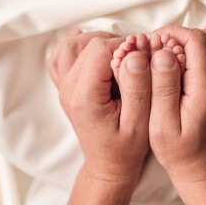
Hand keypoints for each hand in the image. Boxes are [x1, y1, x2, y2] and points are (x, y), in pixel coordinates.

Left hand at [47, 29, 151, 203]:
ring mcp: (64, 88)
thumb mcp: (140, 123)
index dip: (125, 45)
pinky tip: (84, 41)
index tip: (143, 53)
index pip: (100, 49)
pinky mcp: (67, 87)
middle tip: (137, 54)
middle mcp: (69, 90)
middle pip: (88, 45)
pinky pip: (61, 57)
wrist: (108, 163)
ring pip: (72, 46)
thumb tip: (135, 55)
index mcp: (85, 97)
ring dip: (98, 42)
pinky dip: (73, 45)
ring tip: (120, 52)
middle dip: (116, 43)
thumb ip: (138, 88)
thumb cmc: (125, 148)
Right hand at [148, 25, 205, 203]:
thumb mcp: (161, 124)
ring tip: (172, 48)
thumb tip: (163, 52)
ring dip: (193, 38)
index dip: (172, 33)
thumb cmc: (178, 149)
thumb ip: (162, 87)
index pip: (195, 40)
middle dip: (178, 35)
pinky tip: (200, 45)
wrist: (201, 165)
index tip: (153, 41)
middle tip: (157, 46)